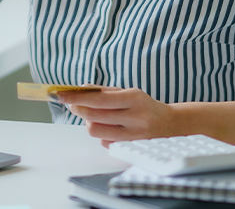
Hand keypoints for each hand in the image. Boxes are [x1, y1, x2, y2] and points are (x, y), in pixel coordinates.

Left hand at [55, 86, 234, 147]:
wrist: (172, 125)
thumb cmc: (145, 105)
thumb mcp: (129, 92)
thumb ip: (105, 91)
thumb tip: (80, 89)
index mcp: (134, 98)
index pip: (99, 99)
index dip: (78, 98)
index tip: (62, 95)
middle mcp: (135, 117)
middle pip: (94, 117)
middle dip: (79, 110)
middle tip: (73, 104)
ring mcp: (133, 134)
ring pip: (96, 131)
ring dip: (90, 122)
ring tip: (95, 116)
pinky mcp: (130, 147)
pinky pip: (104, 142)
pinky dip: (102, 134)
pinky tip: (110, 127)